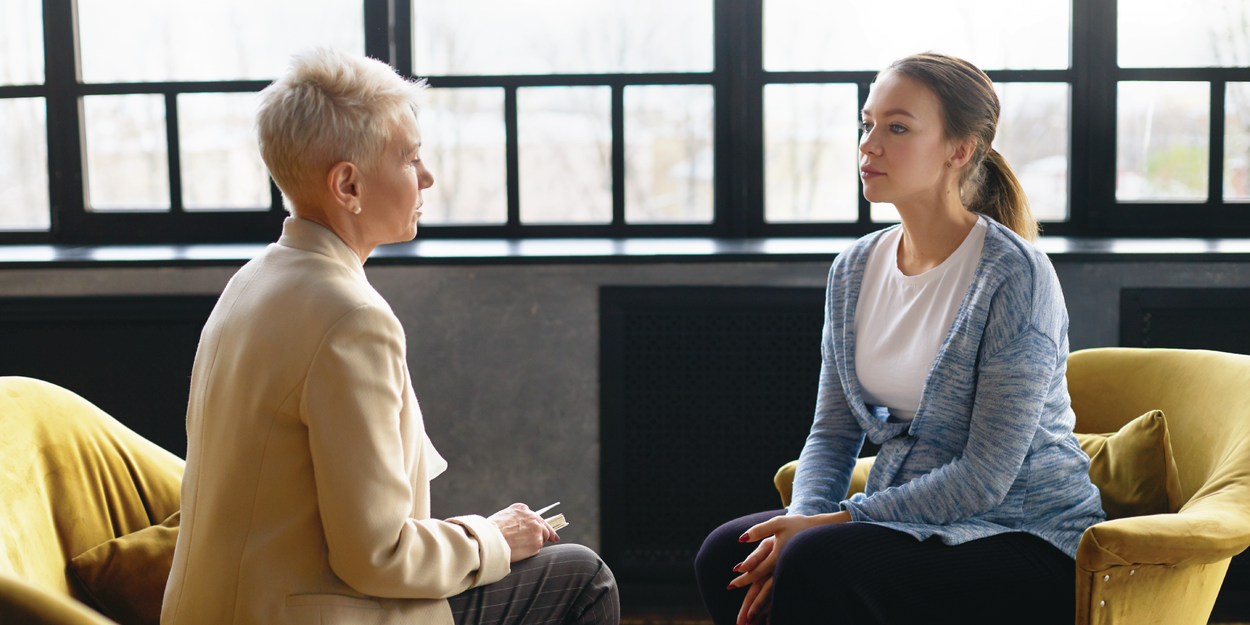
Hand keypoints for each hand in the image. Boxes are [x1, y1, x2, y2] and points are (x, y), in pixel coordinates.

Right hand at [488, 503, 559, 561]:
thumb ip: (513, 520)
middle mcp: (531, 516)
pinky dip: (531, 552)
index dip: (539, 523)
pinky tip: (520, 552)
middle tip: (555, 538)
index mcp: (521, 509)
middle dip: (548, 532)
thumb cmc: (490, 532)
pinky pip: (537, 548)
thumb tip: (517, 528)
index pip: (534, 516)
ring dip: (536, 543)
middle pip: (543, 525)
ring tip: (522, 548)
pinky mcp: (537, 542)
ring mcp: (536, 529)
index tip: (546, 527)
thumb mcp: (501, 518)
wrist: (489, 540)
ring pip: (542, 538)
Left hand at [728, 511, 851, 623]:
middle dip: (751, 605)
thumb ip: (759, 531)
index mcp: (777, 556)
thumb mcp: (777, 524)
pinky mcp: (793, 576)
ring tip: (751, 619)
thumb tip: (741, 539)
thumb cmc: (798, 525)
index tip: (731, 586)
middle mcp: (782, 568)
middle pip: (764, 589)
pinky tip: (768, 617)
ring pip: (773, 594)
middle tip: (740, 620)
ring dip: (761, 608)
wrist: (824, 531)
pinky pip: (781, 593)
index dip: (745, 579)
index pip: (757, 571)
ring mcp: (789, 574)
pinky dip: (773, 605)